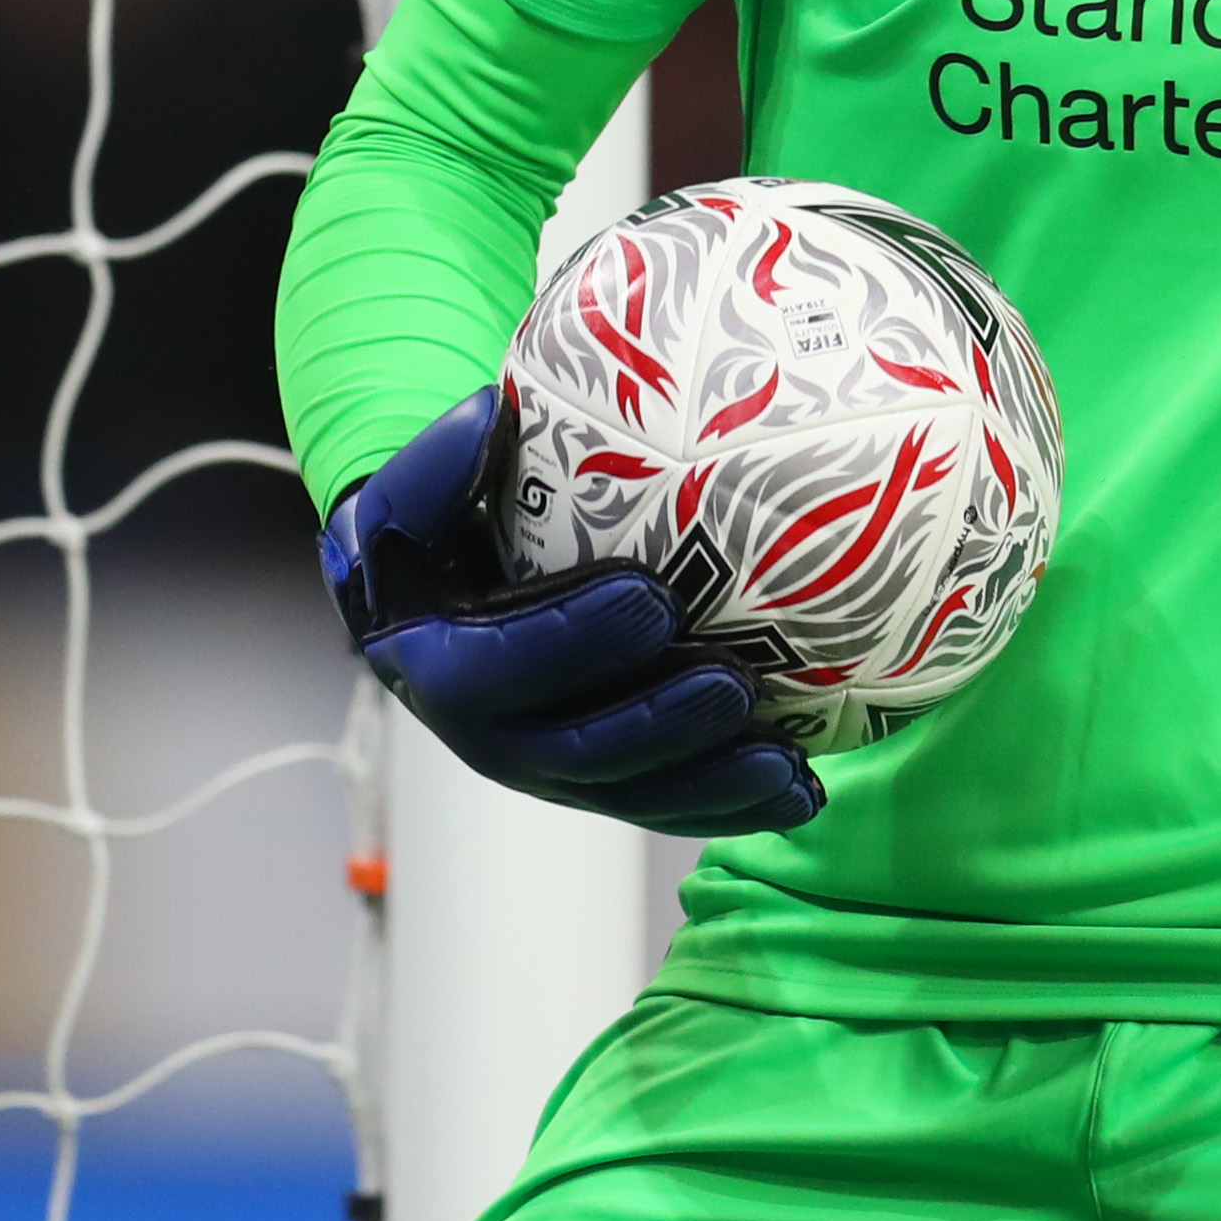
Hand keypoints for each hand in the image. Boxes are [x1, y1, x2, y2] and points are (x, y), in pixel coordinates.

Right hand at [317, 385, 822, 835]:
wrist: (438, 604)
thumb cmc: (440, 537)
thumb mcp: (419, 496)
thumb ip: (441, 463)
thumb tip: (488, 412)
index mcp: (438, 665)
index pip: (501, 666)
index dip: (574, 641)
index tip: (653, 596)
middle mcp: (490, 737)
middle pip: (579, 749)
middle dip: (660, 723)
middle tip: (732, 681)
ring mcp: (550, 773)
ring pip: (634, 793)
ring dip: (711, 781)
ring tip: (783, 758)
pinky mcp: (602, 787)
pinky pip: (670, 807)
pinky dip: (737, 806)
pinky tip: (801, 791)